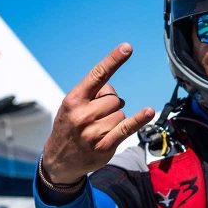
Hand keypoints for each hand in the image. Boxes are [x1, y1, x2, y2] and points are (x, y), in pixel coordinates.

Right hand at [42, 43, 154, 184]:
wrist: (59, 160)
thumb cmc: (70, 126)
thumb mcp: (73, 107)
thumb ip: (92, 94)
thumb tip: (114, 93)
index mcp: (73, 100)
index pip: (97, 75)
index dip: (113, 60)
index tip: (127, 47)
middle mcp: (82, 115)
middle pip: (114, 99)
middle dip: (110, 105)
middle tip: (96, 117)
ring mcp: (93, 132)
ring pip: (120, 114)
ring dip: (115, 119)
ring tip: (99, 129)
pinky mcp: (104, 146)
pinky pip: (127, 128)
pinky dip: (139, 119)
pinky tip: (149, 111)